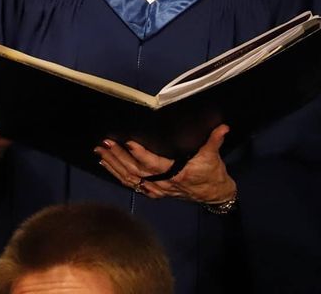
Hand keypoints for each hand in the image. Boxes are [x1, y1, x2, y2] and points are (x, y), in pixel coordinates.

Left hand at [95, 125, 236, 204]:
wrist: (215, 194)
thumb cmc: (212, 173)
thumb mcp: (214, 156)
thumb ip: (214, 140)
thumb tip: (222, 127)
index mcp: (177, 173)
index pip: (155, 164)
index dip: (141, 155)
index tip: (128, 143)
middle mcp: (164, 182)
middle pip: (136, 171)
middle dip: (119, 157)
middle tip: (106, 143)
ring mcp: (157, 188)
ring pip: (131, 178)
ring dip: (114, 165)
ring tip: (100, 151)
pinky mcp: (154, 191)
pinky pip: (132, 184)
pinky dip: (117, 175)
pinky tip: (105, 165)